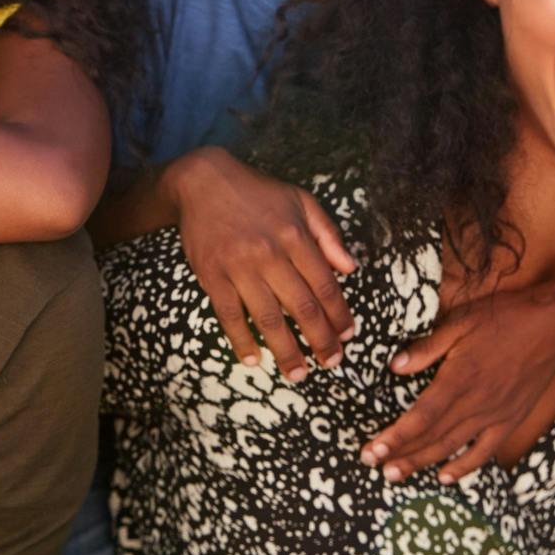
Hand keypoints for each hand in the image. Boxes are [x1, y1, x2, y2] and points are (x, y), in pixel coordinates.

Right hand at [165, 147, 356, 382]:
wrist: (203, 182)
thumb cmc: (257, 193)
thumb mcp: (301, 201)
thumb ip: (329, 235)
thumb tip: (351, 268)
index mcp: (295, 236)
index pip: (324, 285)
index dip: (339, 315)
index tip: (348, 336)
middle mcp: (270, 254)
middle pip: (301, 307)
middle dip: (320, 340)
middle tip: (332, 364)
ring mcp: (239, 267)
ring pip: (268, 318)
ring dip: (286, 350)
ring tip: (298, 373)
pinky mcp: (212, 276)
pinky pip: (229, 315)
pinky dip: (242, 340)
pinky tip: (254, 359)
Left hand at [360, 275, 554, 484]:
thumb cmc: (506, 318)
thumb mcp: (460, 322)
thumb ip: (427, 348)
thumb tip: (394, 367)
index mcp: (459, 379)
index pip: (420, 417)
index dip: (394, 437)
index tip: (371, 450)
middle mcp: (476, 404)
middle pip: (432, 438)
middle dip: (400, 455)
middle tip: (372, 466)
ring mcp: (495, 415)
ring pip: (453, 447)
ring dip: (423, 463)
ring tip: (396, 475)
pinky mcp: (511, 419)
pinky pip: (485, 451)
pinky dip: (464, 467)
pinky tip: (445, 476)